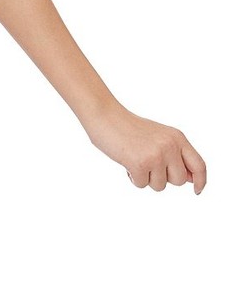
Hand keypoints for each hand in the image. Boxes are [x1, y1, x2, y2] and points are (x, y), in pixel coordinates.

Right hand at [85, 101, 206, 192]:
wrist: (106, 117)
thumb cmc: (130, 128)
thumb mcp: (160, 136)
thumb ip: (176, 155)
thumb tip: (190, 179)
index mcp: (178, 138)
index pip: (199, 164)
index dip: (201, 180)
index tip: (197, 190)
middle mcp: (170, 146)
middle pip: (178, 180)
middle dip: (164, 178)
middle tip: (149, 165)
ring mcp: (156, 155)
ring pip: (159, 186)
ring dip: (146, 178)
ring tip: (136, 161)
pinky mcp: (140, 163)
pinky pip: (141, 185)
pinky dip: (133, 178)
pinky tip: (127, 162)